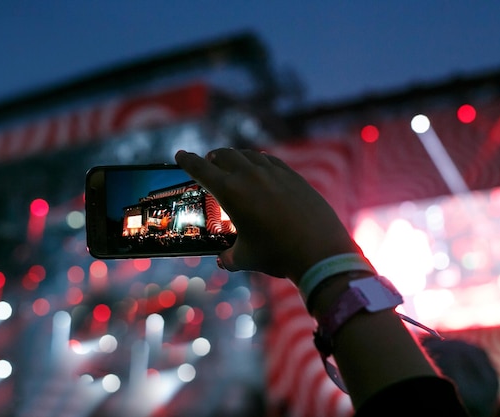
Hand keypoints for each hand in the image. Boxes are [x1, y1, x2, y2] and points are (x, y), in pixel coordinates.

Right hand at [175, 148, 359, 283]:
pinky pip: (271, 161)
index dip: (187, 161)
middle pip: (225, 155)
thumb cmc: (277, 254)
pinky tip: (261, 167)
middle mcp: (250, 175)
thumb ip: (229, 257)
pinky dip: (259, 161)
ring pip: (249, 155)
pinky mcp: (294, 176)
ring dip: (236, 156)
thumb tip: (223, 260)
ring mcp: (274, 173)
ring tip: (233, 163)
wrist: (319, 250)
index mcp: (230, 192)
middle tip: (209, 162)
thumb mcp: (246, 258)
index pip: (201, 169)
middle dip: (213, 158)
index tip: (180, 155)